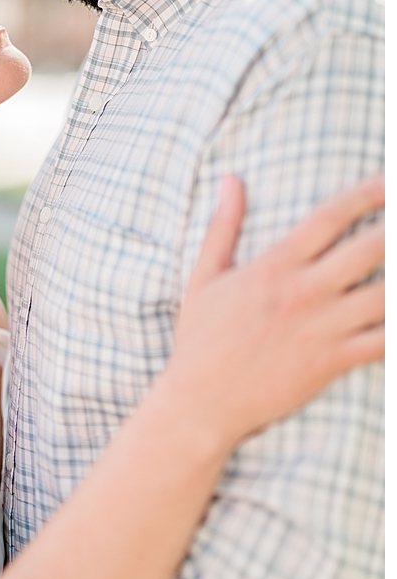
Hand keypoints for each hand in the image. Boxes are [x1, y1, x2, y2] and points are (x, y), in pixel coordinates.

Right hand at [165, 173, 383, 453]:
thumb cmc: (201, 337)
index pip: (329, 217)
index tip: (388, 182)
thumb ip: (224, 224)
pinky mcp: (333, 363)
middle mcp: (305, 291)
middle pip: (368, 249)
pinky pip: (382, 344)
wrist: (202, 400)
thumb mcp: (204, 274)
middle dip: (396, 230)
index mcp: (275, 265)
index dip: (365, 195)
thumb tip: (231, 179)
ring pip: (384, 297)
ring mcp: (323, 328)